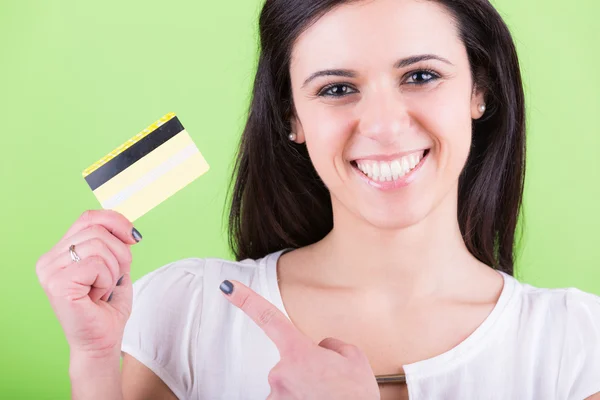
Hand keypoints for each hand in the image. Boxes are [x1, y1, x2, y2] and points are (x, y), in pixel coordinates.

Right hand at [36, 210, 140, 357]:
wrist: (102, 340)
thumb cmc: (107, 307)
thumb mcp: (115, 265)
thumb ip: (114, 242)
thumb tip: (127, 228)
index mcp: (59, 252)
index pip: (88, 217)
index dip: (116, 221)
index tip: (135, 238)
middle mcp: (49, 259)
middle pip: (98, 231)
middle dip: (120, 254)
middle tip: (114, 279)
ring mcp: (50, 272)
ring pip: (99, 246)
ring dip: (113, 270)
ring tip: (103, 289)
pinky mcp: (57, 284)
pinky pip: (97, 264)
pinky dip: (107, 280)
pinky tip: (97, 296)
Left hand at [220, 280, 379, 399]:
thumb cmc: (356, 397)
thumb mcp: (353, 358)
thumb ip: (331, 345)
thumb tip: (321, 349)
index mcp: (297, 352)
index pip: (268, 318)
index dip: (245, 299)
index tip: (227, 287)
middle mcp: (280, 373)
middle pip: (290, 361)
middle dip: (308, 368)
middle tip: (330, 383)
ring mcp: (276, 396)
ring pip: (290, 384)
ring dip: (305, 389)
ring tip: (326, 396)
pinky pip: (288, 399)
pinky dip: (303, 399)